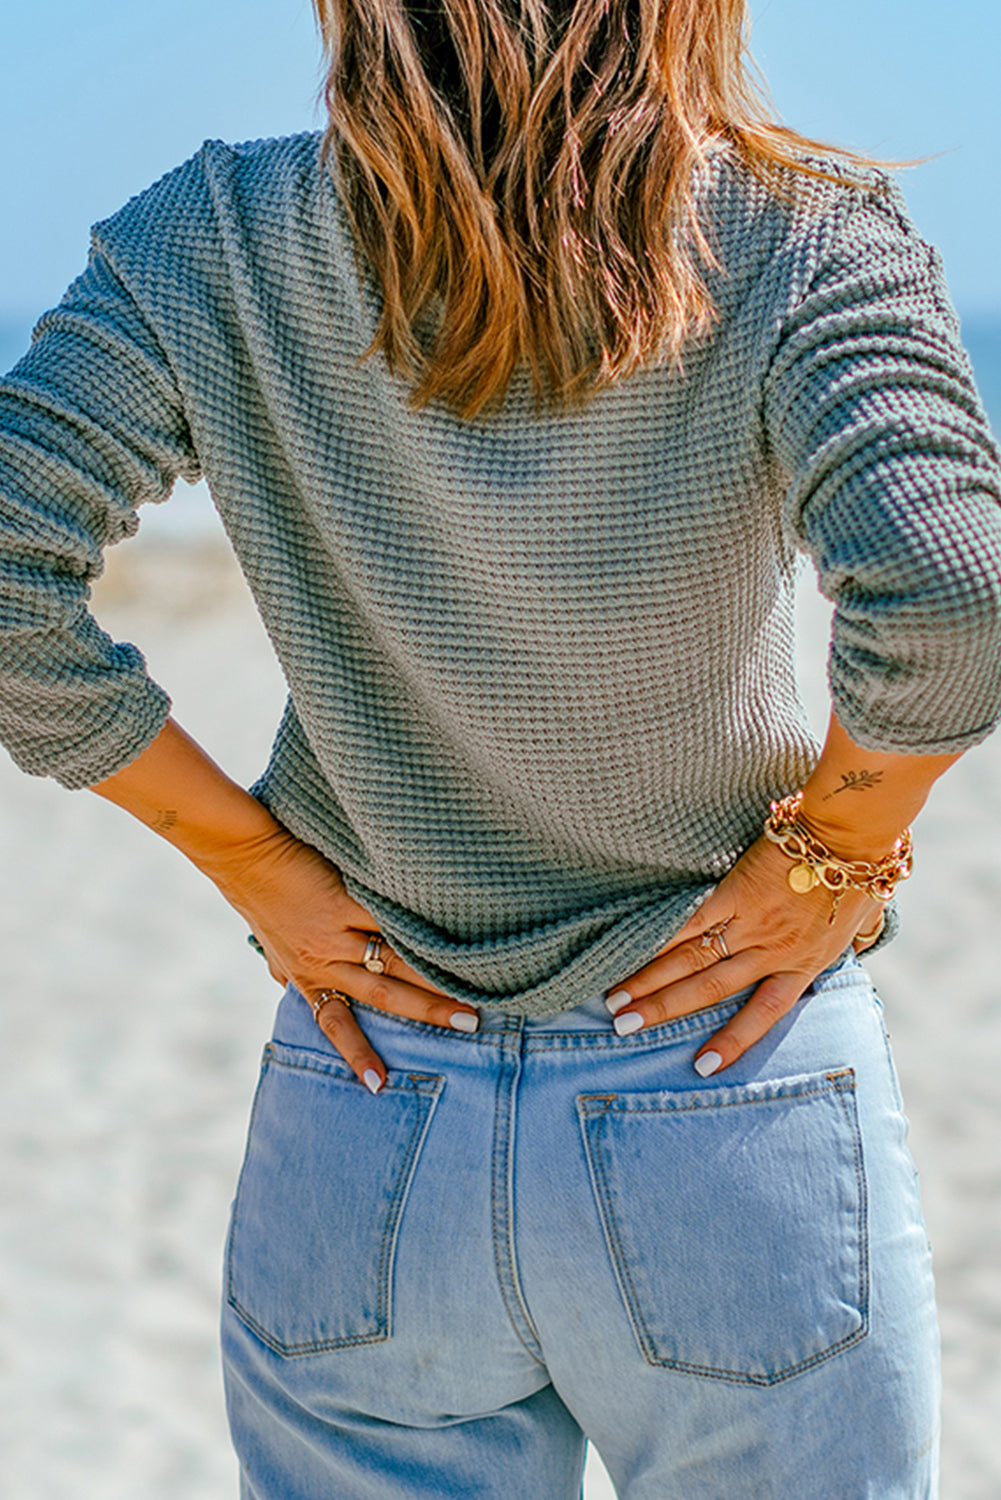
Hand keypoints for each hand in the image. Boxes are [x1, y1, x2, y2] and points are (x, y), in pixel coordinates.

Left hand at [209, 827, 478, 1090]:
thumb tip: (291, 989)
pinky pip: (385, 916)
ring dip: (432, 973)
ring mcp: (334, 930)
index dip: (358, 1052)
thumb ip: (291, 973)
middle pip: (383, 994)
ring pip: (391, 959)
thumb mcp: (274, 950)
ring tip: (470, 981)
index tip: (379, 1085)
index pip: (335, 1023)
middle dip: (428, 1011)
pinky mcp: (342, 899)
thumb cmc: (264, 903)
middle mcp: (322, 961)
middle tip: (469, 1022)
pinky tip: (447, 929)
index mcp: (307, 977)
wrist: (246, 858)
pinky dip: (415, 924)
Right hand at [604, 835, 884, 1075]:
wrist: (850, 835)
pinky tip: (633, 951)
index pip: (763, 1013)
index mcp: (805, 964)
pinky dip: (661, 939)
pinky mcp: (735, 892)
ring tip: (616, 1000)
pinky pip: (691, 921)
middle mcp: (772, 951)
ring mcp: (750, 923)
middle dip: (664, 1011)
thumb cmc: (860, 874)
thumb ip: (856, 937)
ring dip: (650, 981)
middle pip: (709, 989)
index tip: (702, 1066)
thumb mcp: (864, 919)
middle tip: (624, 1028)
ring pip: (691, 960)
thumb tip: (864, 942)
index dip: (732, 1040)